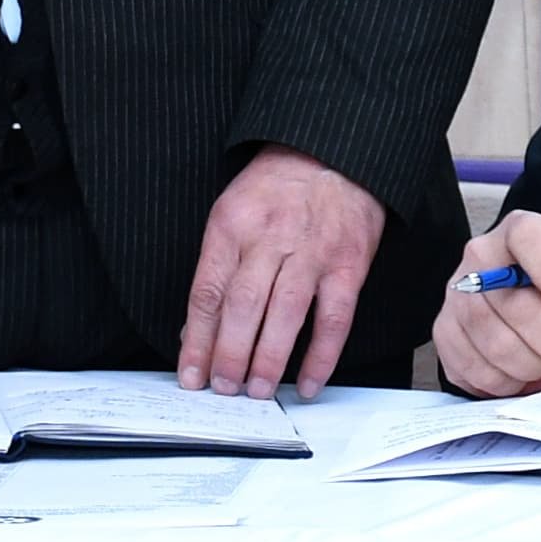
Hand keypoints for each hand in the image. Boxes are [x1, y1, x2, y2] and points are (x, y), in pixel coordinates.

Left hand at [178, 145, 386, 399]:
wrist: (335, 151)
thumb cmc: (279, 186)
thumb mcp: (234, 212)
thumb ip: (217, 268)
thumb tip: (198, 331)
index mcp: (233, 224)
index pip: (208, 292)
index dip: (197, 341)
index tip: (191, 376)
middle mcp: (271, 237)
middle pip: (243, 306)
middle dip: (229, 356)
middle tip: (224, 389)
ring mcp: (312, 251)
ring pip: (285, 315)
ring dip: (268, 360)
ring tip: (257, 391)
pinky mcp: (349, 264)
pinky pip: (335, 318)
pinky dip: (322, 356)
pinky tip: (308, 382)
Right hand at [431, 210, 540, 396]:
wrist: (535, 319)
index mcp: (522, 231)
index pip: (528, 238)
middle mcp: (481, 255)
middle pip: (512, 304)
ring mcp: (457, 293)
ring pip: (493, 343)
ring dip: (532, 366)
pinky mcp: (444, 330)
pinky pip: (473, 367)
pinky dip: (505, 382)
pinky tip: (522, 373)